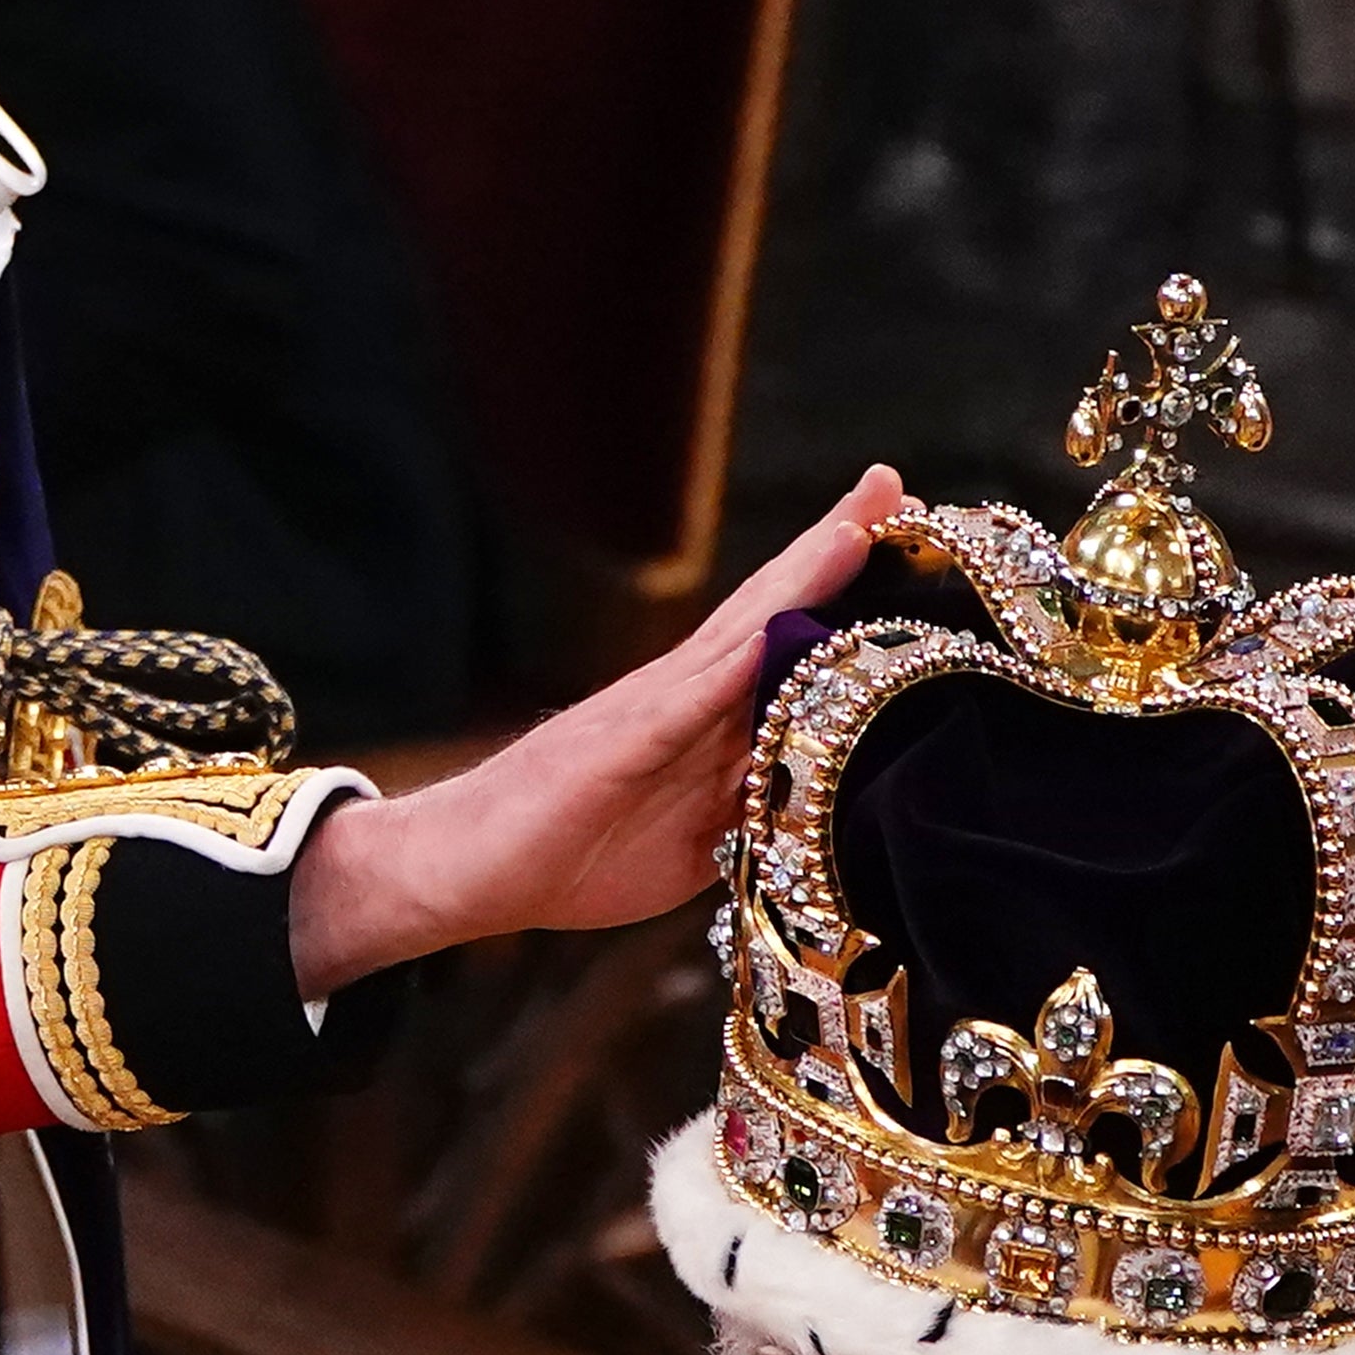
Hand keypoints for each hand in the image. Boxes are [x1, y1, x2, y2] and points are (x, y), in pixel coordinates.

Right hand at [286, 466, 904, 998]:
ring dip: (802, 577)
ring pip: (740, 632)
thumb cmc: (568, 855)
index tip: (893, 530)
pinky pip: (689, 699)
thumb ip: (747, 810)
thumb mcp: (691, 845)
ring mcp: (645, 712)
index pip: (778, 638)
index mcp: (695, 718)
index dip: (834, 585)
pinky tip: (784, 623)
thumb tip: (817, 794)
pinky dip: (741, 661)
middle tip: (890, 482)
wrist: (461, 871)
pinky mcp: (614, 745)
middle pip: (768, 607)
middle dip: (832, 545)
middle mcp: (676, 695)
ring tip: (859, 520)